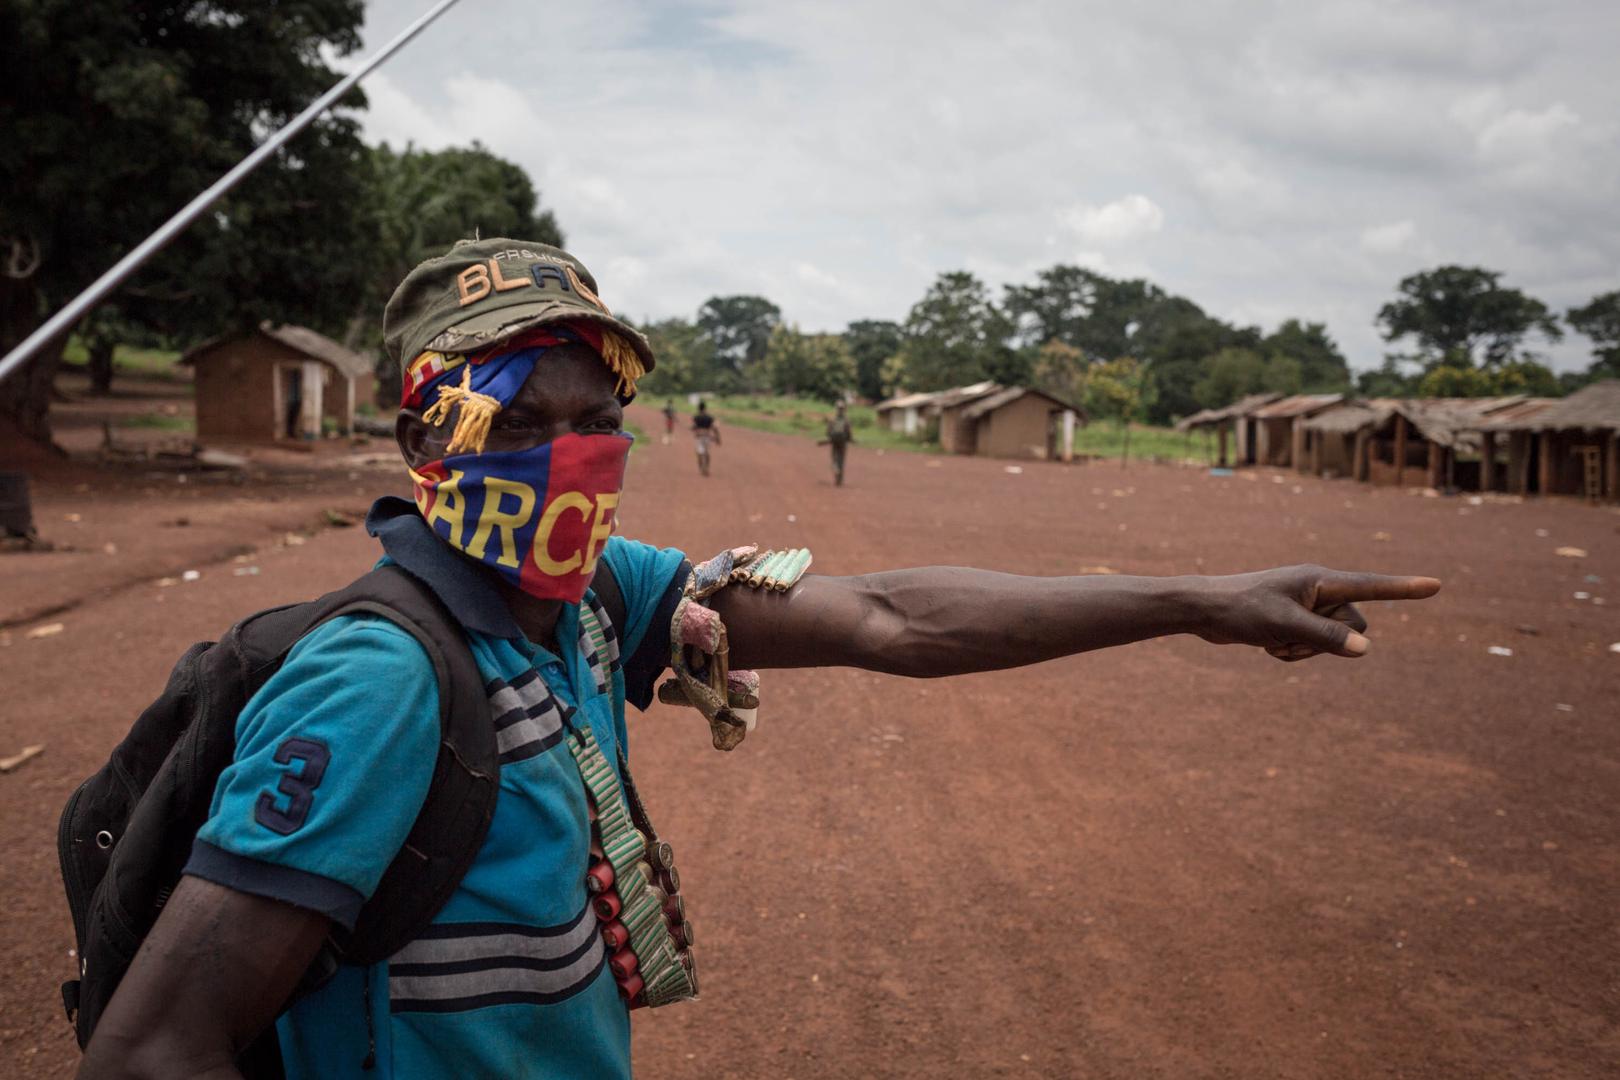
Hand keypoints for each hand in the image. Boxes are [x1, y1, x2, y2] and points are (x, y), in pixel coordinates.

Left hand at [1193, 565, 1440, 661]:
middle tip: (1287, 633)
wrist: (1204, 612)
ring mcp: (1306, 607)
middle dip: (1325, 641)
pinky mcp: (1294, 621)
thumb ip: (1325, 637)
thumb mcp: (1284, 626)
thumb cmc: (1241, 610)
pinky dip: (1292, 652)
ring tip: (1273, 638)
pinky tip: (1267, 643)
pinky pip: (1311, 647)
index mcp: (1320, 580)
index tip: (1436, 585)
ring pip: (1332, 642)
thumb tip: (1365, 650)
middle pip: (1352, 627)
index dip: (1404, 589)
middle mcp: (1318, 590)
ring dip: (1304, 649)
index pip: (1371, 586)